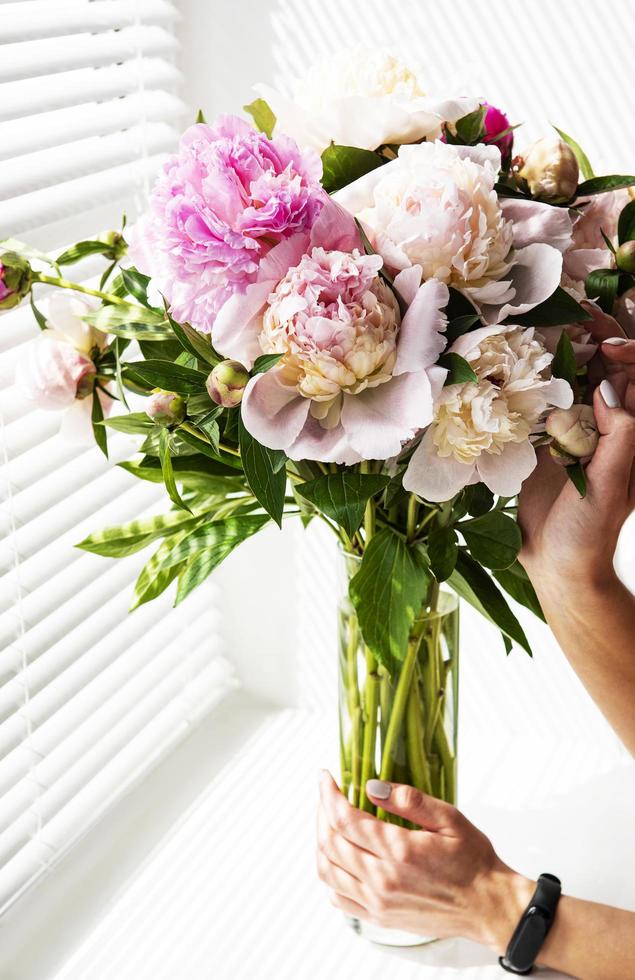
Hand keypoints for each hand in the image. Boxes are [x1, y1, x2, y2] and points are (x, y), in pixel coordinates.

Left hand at [317, 772, 532, 950]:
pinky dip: (329, 873)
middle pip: (330, 843)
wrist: (487, 907)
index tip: (326, 777)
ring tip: (329, 821)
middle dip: (322, 812)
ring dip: (321, 841)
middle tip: (327, 793)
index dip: (328, 794)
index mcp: (399, 852)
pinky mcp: (379, 918)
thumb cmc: (473, 861)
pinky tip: (338, 856)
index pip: (345, 819)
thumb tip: (371, 786)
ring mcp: (378, 903)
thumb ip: (409, 800)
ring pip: (328, 871)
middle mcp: (383, 881)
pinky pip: (338, 897)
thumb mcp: (449, 818)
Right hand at [519, 339, 634, 587]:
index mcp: (631, 430)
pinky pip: (543, 399)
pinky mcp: (545, 437)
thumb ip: (619, 436)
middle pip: (606, 366)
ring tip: (542, 323)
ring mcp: (575, 427)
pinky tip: (517, 359)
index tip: (601, 345)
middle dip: (595, 334)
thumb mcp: (610, 485)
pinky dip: (533, 377)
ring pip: (574, 377)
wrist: (556, 565)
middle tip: (573, 313)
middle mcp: (607, 422)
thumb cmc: (589, 531)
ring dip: (562, 348)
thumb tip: (605, 387)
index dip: (625, 349)